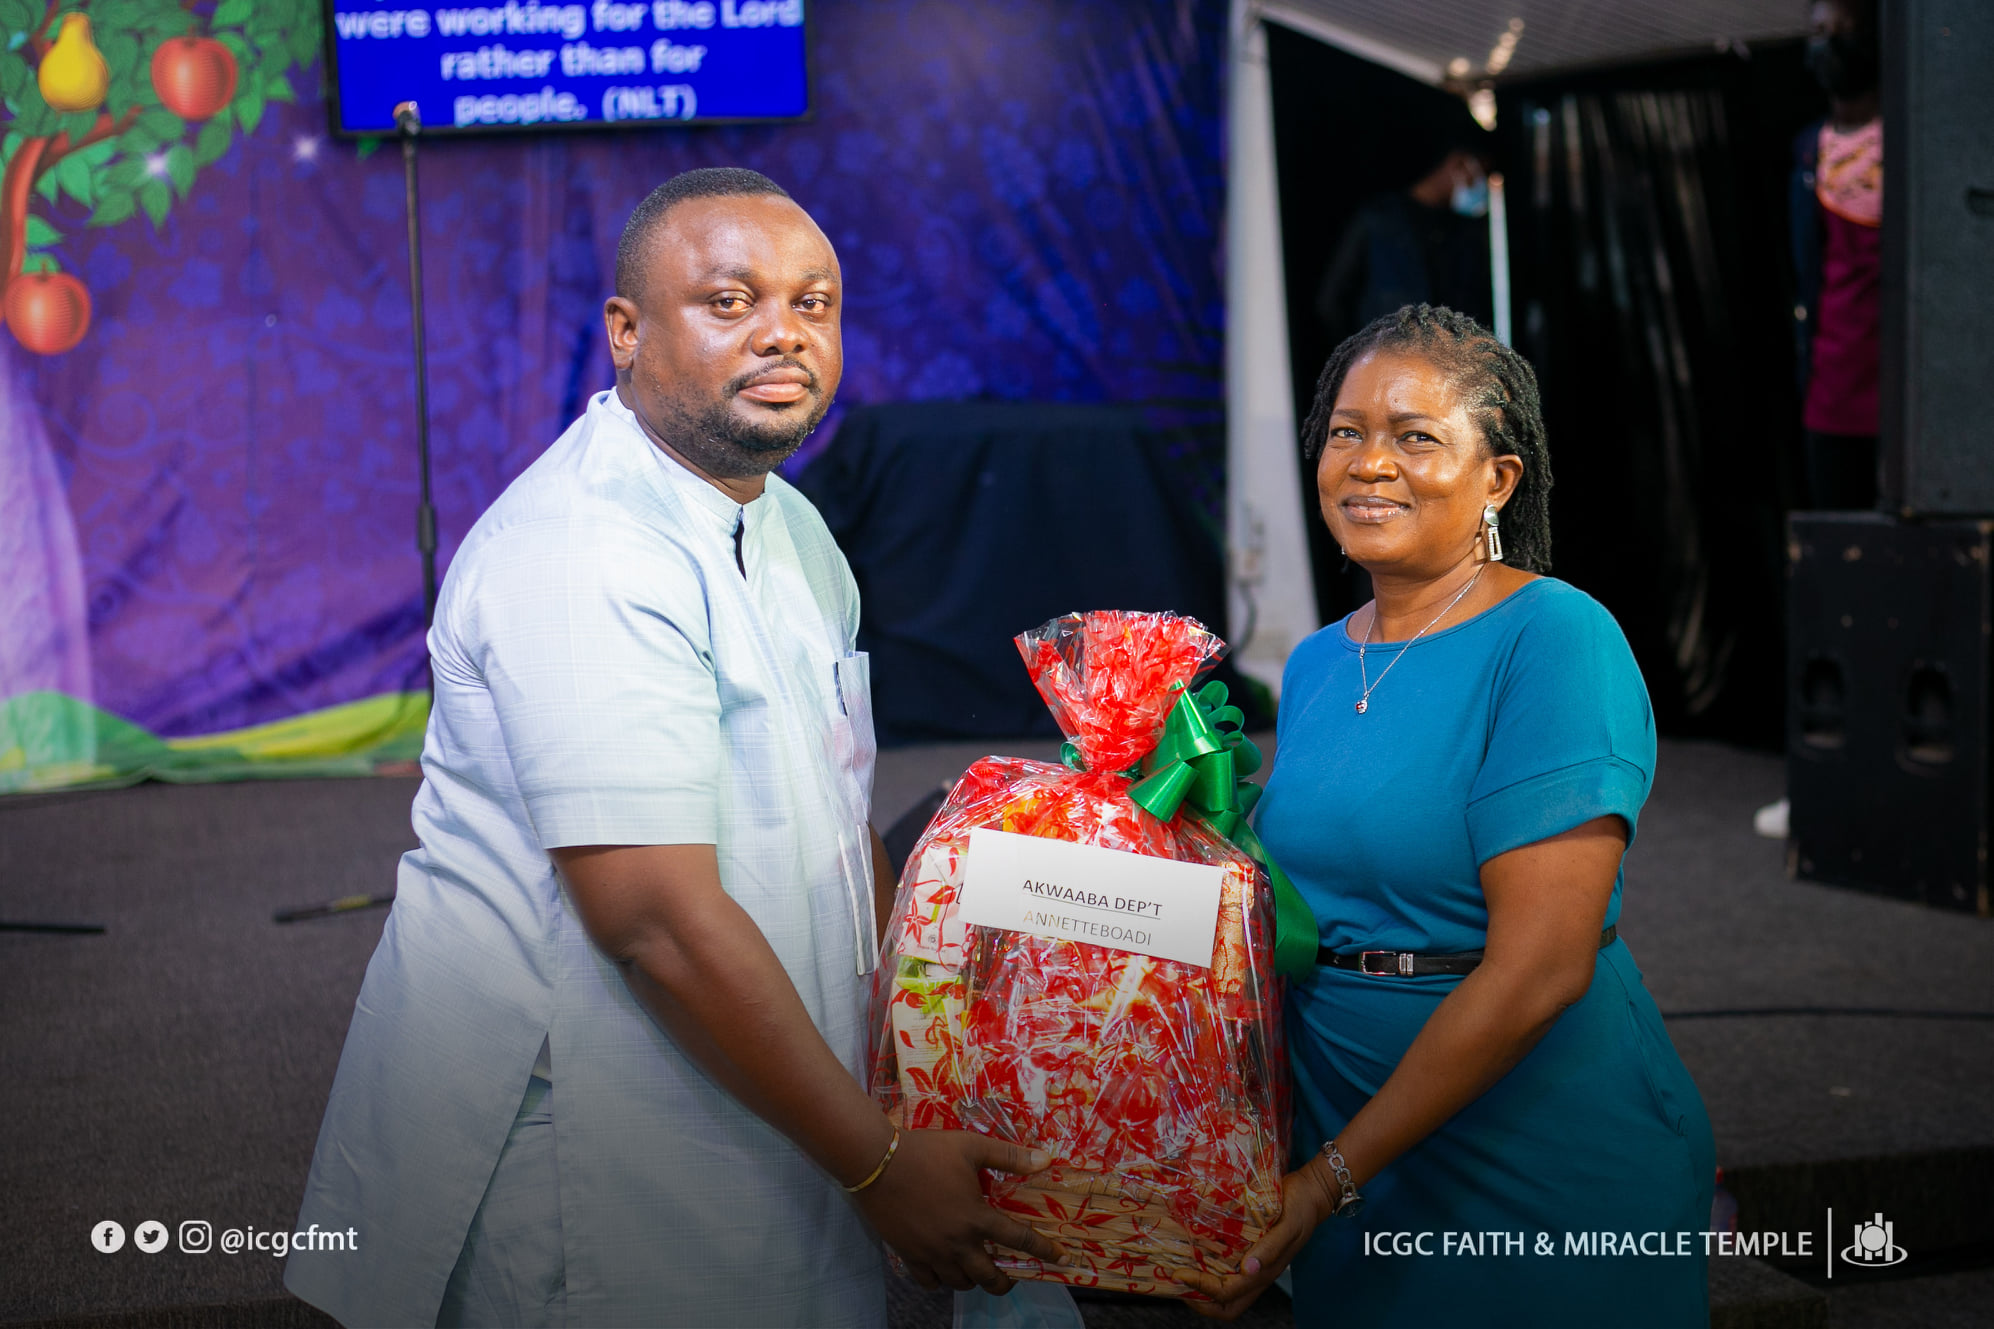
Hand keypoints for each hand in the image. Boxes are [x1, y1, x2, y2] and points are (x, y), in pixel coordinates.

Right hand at [852, 1129, 1066, 1294]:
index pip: (1020, 1240)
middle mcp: (958, 1243)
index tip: (1062, 1260)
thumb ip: (1010, 1156)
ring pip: (961, 1283)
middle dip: (1005, 1282)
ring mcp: (933, 1254)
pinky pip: (930, 1283)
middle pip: (990, 1277)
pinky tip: (944, 1270)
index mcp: (977, 1217)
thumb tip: (1046, 1159)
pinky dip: (941, 1281)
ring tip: (976, 1270)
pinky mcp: (909, 1256)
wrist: (877, 1162)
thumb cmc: (927, 1151)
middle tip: (1010, 1276)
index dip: (1045, 1251)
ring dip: (973, 1280)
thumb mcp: (972, 1146)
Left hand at [1174, 1160, 1334, 1319]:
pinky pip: (1226, 1266)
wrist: (1311, 1192)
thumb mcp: (1288, 1227)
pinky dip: (1208, 1266)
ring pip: (1224, 1290)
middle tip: (1177, 1281)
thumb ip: (1270, 1249)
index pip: (1228, 1295)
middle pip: (1225, 1304)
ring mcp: (1253, 1263)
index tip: (1181, 1274)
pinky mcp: (1250, 1249)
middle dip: (1199, 1300)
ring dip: (1201, 1286)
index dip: (1203, 1290)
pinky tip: (1195, 1250)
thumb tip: (1248, 1270)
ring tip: (1180, 1268)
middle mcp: (1256, 1273)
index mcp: (1265, 1273)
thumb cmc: (1301, 1209)